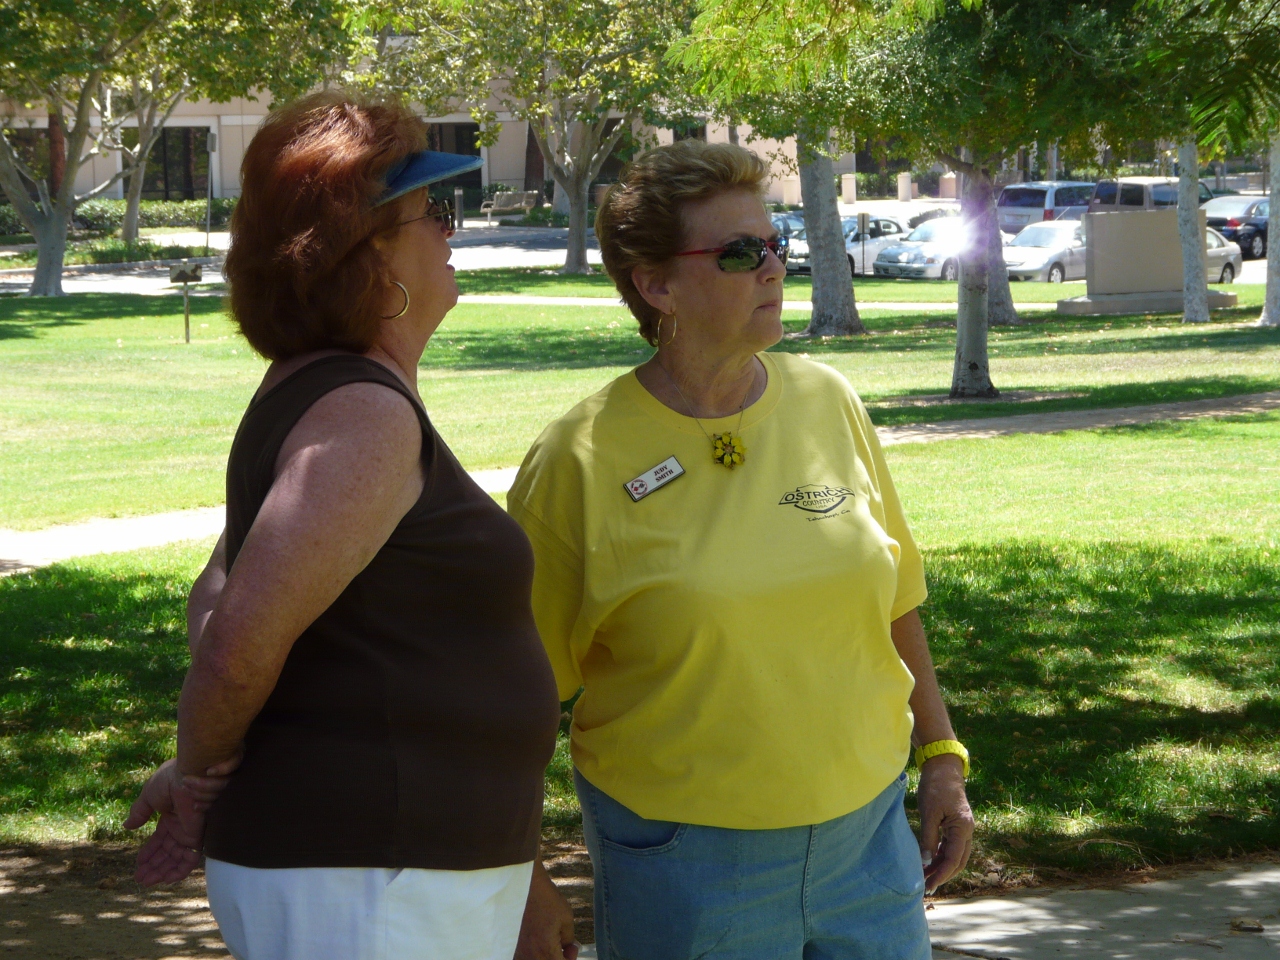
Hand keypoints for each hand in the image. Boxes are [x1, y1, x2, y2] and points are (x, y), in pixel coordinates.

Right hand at [124, 755, 239, 885]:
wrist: (189, 774)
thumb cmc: (170, 780)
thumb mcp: (149, 796)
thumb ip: (140, 812)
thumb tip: (127, 826)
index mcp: (171, 816)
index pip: (160, 840)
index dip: (149, 852)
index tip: (138, 863)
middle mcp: (181, 826)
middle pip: (167, 852)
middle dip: (154, 866)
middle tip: (140, 878)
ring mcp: (189, 832)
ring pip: (177, 858)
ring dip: (163, 871)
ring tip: (147, 881)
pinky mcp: (196, 836)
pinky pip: (191, 858)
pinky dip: (180, 870)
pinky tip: (167, 879)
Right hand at [514, 859, 578, 959]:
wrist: (522, 884)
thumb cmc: (544, 898)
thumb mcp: (566, 917)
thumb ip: (569, 939)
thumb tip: (569, 948)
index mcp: (546, 953)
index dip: (570, 958)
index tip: (572, 948)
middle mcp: (529, 957)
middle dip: (558, 957)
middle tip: (564, 944)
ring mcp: (517, 953)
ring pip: (537, 959)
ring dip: (546, 955)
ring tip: (550, 938)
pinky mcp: (511, 946)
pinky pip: (525, 955)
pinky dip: (535, 951)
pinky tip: (539, 938)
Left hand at [916, 754, 973, 893]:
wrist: (943, 767)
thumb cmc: (936, 786)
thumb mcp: (929, 812)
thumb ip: (928, 837)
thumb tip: (926, 861)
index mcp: (963, 828)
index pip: (954, 859)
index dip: (942, 874)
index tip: (930, 885)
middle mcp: (967, 831)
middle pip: (958, 861)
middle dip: (944, 875)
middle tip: (927, 886)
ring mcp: (963, 828)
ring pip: (955, 855)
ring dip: (942, 867)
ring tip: (926, 877)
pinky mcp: (956, 825)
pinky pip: (951, 846)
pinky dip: (941, 856)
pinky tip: (930, 862)